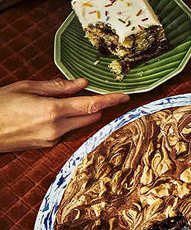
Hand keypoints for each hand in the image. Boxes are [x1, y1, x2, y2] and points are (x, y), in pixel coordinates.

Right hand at [0, 78, 129, 152]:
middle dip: (96, 106)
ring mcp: (50, 139)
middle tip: (92, 94)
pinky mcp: (44, 146)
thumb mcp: (26, 88)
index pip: (91, 106)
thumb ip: (58, 87)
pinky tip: (52, 113)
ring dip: (80, 114)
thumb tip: (82, 84)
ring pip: (79, 124)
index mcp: (52, 111)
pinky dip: (67, 121)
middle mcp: (55, 128)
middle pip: (90, 117)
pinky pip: (65, 131)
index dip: (111, 100)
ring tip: (65, 102)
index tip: (125, 96)